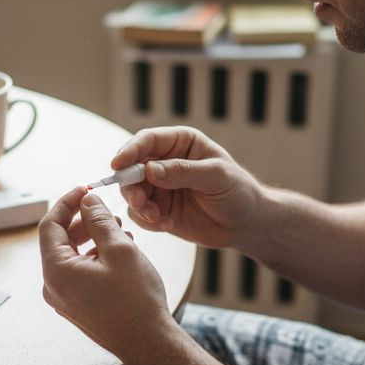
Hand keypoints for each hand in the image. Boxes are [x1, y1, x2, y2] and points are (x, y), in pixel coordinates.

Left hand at [38, 186, 174, 358]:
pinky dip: (96, 257)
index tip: (85, 189)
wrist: (149, 343)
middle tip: (105, 209)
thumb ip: (99, 220)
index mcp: (57, 271)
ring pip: (72, 257)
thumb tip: (87, 202)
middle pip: (59, 241)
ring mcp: (65, 299)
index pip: (50, 225)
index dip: (67, 203)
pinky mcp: (79, 307)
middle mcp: (54, 287)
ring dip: (92, 238)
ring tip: (120, 230)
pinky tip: (120, 252)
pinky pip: (81, 273)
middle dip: (83, 221)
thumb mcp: (119, 249)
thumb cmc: (136, 301)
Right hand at [112, 126, 264, 248]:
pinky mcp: (159, 209)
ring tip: (157, 217)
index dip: (130, 151)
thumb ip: (183, 172)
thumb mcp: (216, 176)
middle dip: (130, 184)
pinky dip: (147, 220)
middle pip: (132, 167)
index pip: (147, 140)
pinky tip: (166, 224)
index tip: (118, 165)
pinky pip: (140, 213)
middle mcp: (165, 162)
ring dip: (139, 205)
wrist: (246, 223)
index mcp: (180, 143)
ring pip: (132, 192)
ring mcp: (160, 187)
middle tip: (139, 201)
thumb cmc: (238, 191)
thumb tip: (150, 170)